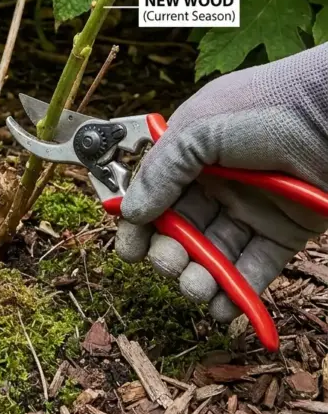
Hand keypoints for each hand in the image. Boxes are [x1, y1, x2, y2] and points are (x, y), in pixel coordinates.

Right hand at [116, 46, 327, 321]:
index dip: (140, 225)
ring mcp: (251, 209)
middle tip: (170, 264)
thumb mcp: (199, 128)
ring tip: (197, 287)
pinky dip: (237, 293)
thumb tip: (131, 212)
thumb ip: (162, 170)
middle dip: (170, 254)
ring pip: (216, 254)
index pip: (157, 195)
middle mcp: (218, 183)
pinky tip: (222, 308)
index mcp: (192, 154)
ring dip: (200, 278)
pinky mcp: (283, 233)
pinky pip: (254, 269)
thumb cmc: (264, 106)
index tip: (130, 251)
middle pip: (184, 230)